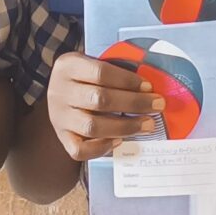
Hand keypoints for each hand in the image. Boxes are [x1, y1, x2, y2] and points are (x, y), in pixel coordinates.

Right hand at [44, 51, 162, 161]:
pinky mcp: (62, 138)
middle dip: (134, 103)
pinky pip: (79, 150)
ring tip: (147, 124)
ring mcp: (59, 118)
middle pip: (99, 99)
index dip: (127, 80)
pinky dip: (102, 148)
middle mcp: (59, 92)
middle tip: (157, 105)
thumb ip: (115, 72)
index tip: (149, 86)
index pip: (100, 72)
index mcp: (68, 67)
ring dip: (126, 126)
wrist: (58, 92)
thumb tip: (150, 87)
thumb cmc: (84, 78)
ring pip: (92, 127)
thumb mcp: (92, 64)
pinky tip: (119, 141)